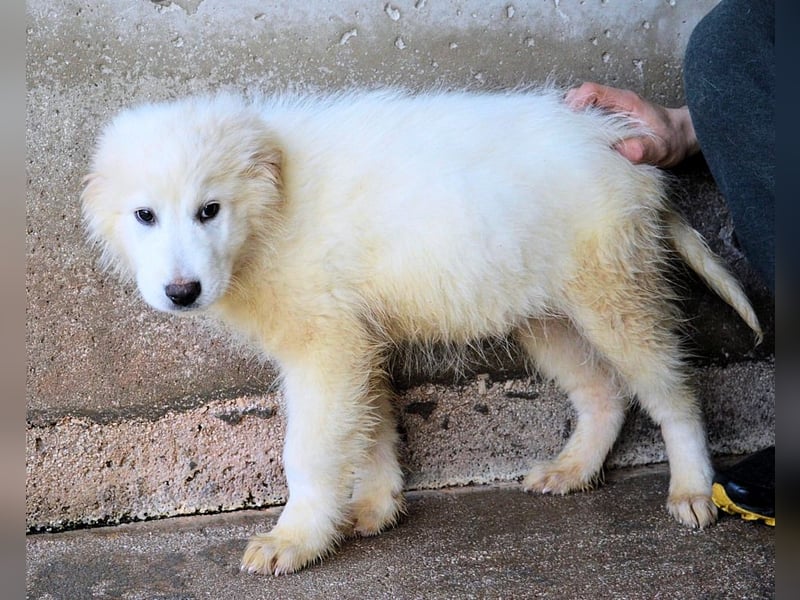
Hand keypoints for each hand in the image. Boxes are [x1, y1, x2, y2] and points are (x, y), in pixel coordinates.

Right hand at [565, 82, 699, 167]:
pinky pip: (585, 118)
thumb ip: (646, 149)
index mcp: (625, 102)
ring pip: (580, 107)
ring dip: (570, 121)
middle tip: (563, 135)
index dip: (575, 103)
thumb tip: (626, 151)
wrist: (682, 136)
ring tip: (567, 140)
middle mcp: (614, 103)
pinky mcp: (607, 121)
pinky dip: (577, 128)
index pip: (592, 91)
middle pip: (579, 96)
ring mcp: (610, 111)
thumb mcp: (663, 148)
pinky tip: (577, 144)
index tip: (568, 123)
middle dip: (566, 113)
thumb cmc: (672, 140)